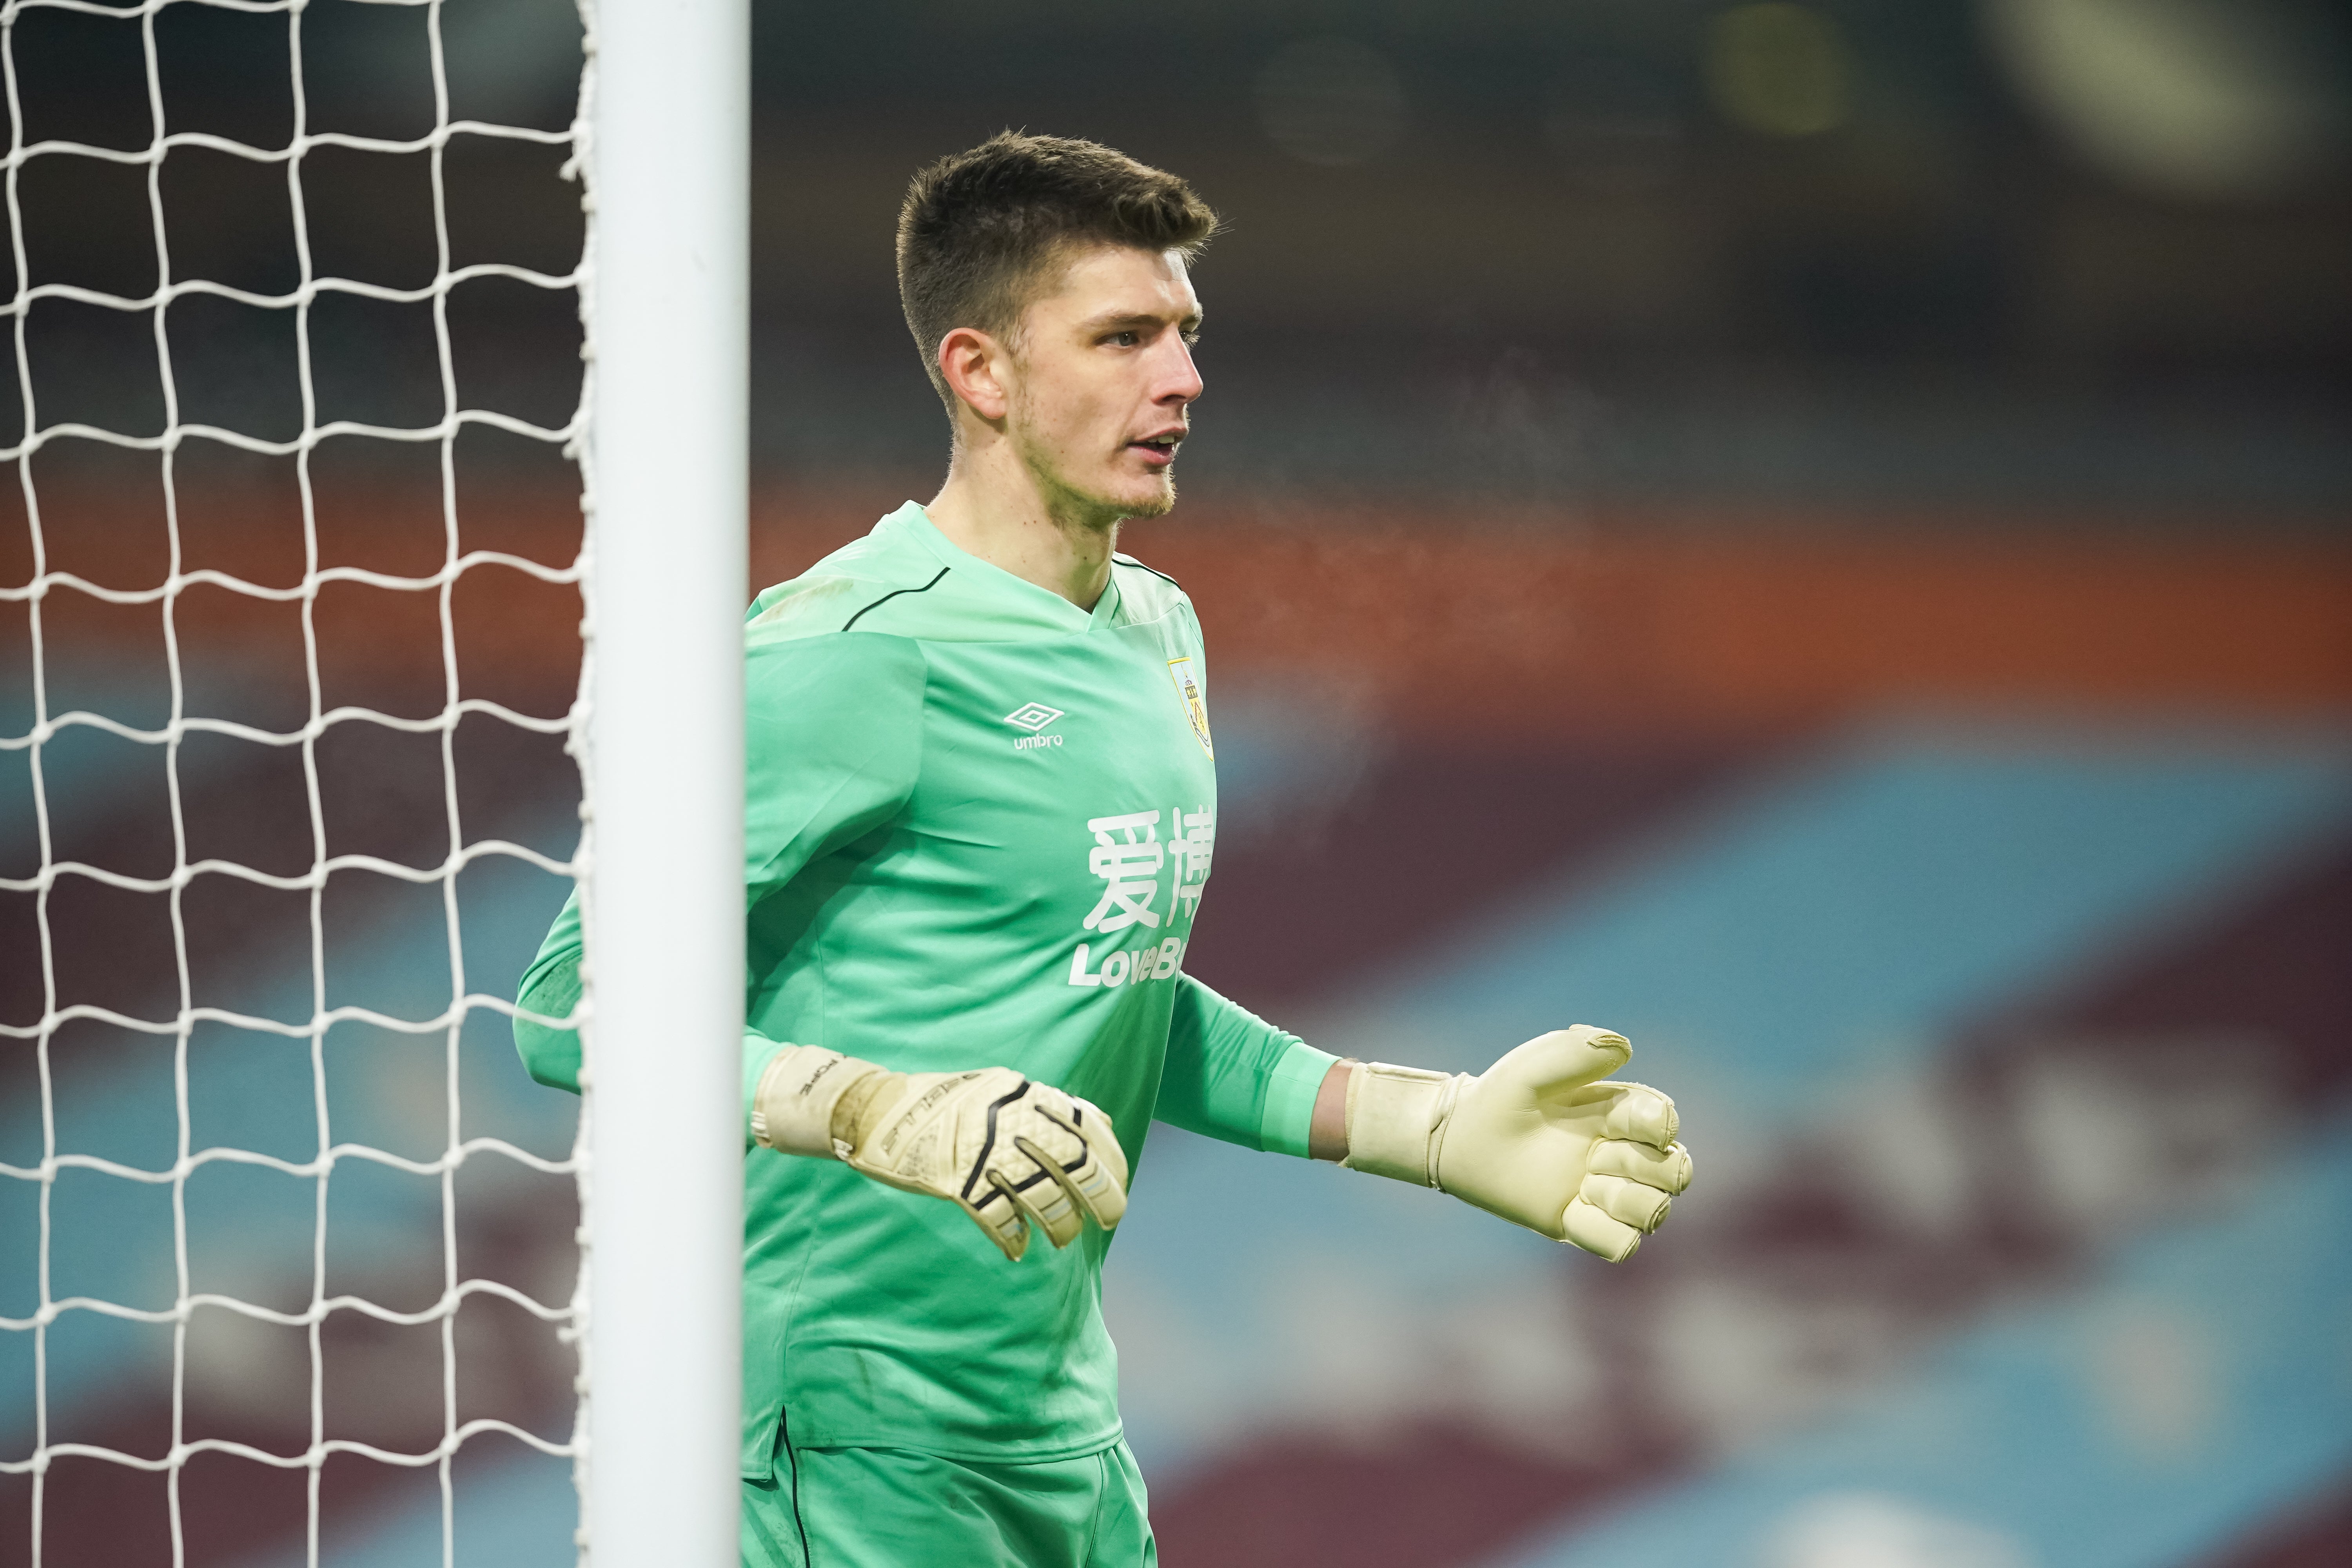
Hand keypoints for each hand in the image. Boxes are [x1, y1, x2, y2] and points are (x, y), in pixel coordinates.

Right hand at [753, 1045, 1129, 1260]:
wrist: (876, 1108)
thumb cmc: (945, 1102)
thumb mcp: (1002, 1087)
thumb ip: (1048, 1104)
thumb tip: (1102, 1122)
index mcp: (1023, 1093)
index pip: (1086, 1125)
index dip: (1111, 1158)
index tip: (1121, 1183)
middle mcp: (1009, 1118)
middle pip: (1073, 1162)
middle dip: (1100, 1195)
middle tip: (1109, 1219)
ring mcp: (981, 1149)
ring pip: (1039, 1194)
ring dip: (1059, 1222)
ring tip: (1063, 1239)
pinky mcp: (954, 1179)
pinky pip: (995, 1216)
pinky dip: (1010, 1236)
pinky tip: (1016, 1248)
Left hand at [1342, 1026, 1691, 1261]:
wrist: (1460, 1138)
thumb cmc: (1501, 1096)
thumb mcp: (1532, 1068)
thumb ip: (1576, 1052)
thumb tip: (1624, 1048)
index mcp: (1620, 1112)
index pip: (1665, 1124)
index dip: (1656, 1126)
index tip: (1620, 1121)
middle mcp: (1622, 1154)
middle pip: (1675, 1173)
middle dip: (1644, 1166)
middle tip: (1595, 1155)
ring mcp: (1603, 1193)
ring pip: (1653, 1212)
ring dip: (1624, 1199)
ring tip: (1584, 1185)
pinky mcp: (1580, 1225)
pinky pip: (1621, 1245)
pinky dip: (1606, 1234)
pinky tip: (1573, 1210)